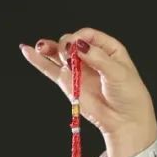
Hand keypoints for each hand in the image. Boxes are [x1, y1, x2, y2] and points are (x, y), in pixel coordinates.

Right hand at [19, 27, 156, 156]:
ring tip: (43, 48)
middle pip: (71, 42)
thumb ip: (98, 58)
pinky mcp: (68, 83)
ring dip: (49, 48)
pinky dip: (38, 61)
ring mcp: (78, 69)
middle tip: (69, 56)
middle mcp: (91, 56)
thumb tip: (78, 45)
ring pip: (59, 53)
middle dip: (66, 45)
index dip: (80, 38)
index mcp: (108, 49)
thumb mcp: (119, 73)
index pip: (88, 35)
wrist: (125, 121)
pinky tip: (26, 50)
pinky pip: (49, 69)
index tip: (77, 46)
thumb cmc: (130, 96)